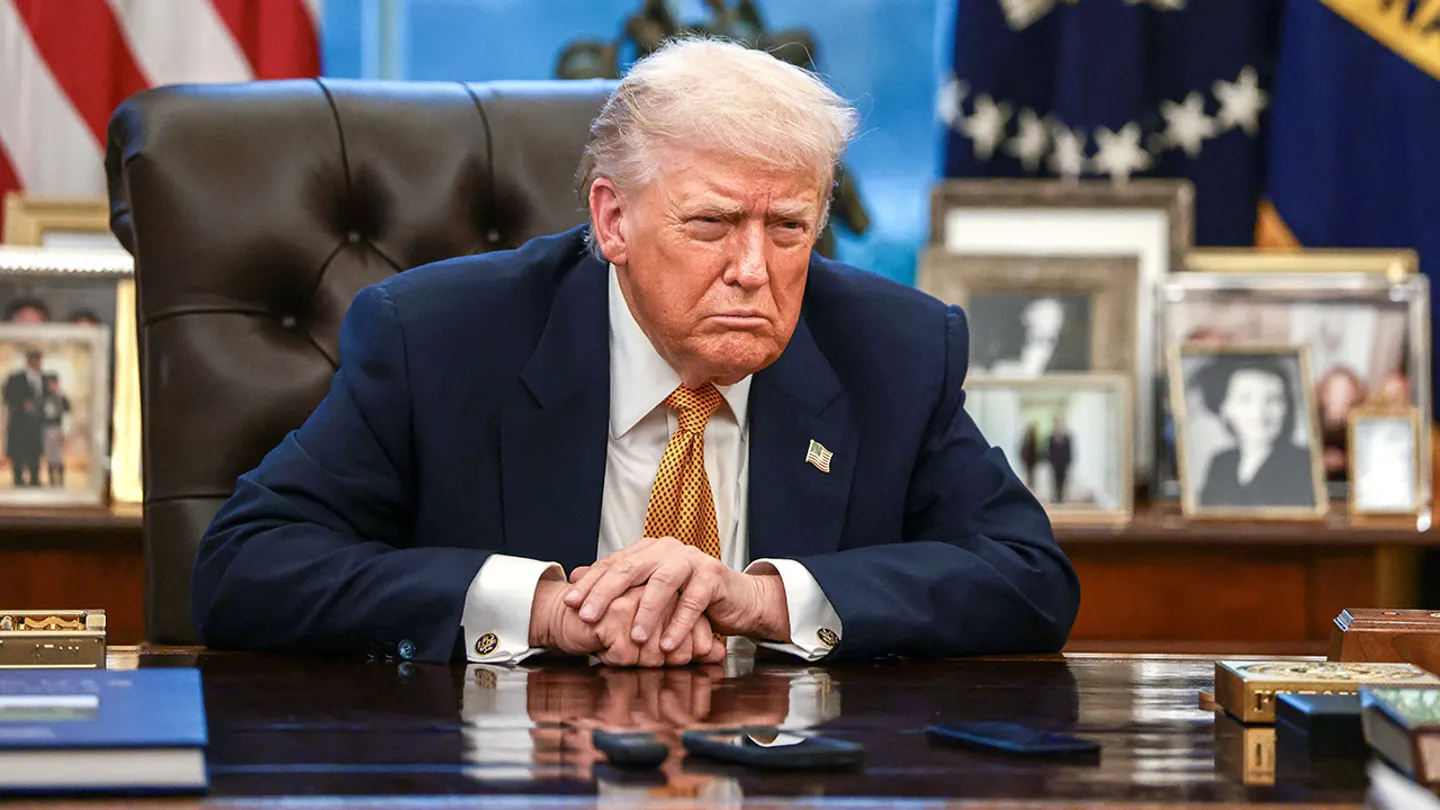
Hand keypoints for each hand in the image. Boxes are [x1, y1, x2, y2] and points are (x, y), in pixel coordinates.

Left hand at [563, 537, 789, 652]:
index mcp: (649, 550)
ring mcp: (692, 560)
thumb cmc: (689, 598)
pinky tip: (666, 644)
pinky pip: (692, 601)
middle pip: (631, 569)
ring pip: (662, 583)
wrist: (736, 599)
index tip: (570, 604)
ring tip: (634, 638)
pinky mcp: (713, 576)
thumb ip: (617, 583)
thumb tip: (575, 574)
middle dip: (606, 594)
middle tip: (588, 618)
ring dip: (646, 613)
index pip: (613, 564)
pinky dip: (678, 625)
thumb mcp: (649, 592)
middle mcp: (668, 549)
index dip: (591, 583)